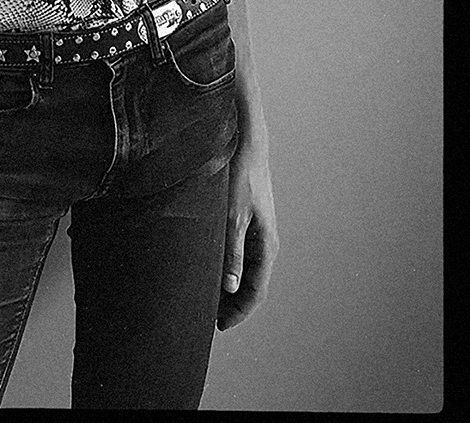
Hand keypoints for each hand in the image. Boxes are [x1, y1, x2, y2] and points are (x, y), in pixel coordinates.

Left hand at [217, 139, 278, 330]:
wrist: (246, 144)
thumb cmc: (241, 175)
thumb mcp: (231, 216)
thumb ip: (231, 252)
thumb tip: (229, 287)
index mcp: (266, 246)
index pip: (254, 291)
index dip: (238, 312)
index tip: (218, 326)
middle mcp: (264, 242)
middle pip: (249, 284)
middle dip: (231, 303)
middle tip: (206, 316)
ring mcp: (256, 232)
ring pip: (244, 269)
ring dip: (227, 285)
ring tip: (204, 296)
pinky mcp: (246, 221)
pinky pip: (239, 253)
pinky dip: (226, 266)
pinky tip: (208, 266)